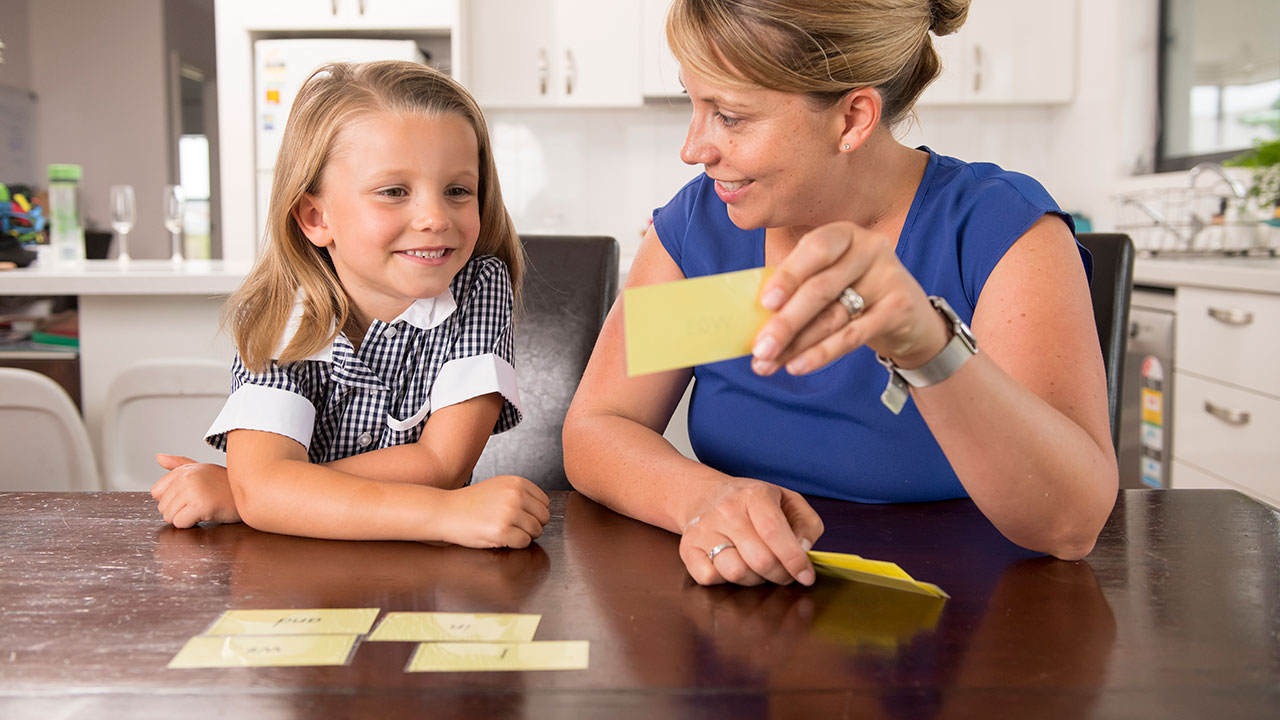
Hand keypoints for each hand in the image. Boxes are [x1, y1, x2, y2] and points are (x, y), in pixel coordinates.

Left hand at [150, 453, 240, 527]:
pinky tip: (206, 514)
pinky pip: (180, 524)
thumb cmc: (227, 484)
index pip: (156, 492)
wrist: (252, 493)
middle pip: (162, 507)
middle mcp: (186, 477)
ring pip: (169, 517)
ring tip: (204, 508)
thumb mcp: (203, 469)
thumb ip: (179, 465)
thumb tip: (159, 457)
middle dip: (179, 510)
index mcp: (184, 469)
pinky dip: (191, 524)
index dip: (172, 499)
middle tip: (200, 503)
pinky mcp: (200, 506)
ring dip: (185, 518)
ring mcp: (193, 491)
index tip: (190, 496)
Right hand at [438, 475, 550, 548]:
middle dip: (532, 525)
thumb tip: (542, 508)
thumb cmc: (470, 503)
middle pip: (543, 517)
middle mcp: (516, 495)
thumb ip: (520, 493)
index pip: (544, 502)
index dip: (534, 513)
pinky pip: (524, 542)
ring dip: (523, 535)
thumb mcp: (498, 486)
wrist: (445, 511)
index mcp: (517, 482)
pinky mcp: (502, 531)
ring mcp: (510, 513)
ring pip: (536, 531)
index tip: (521, 517)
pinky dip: (515, 544)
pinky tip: (500, 538)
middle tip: (513, 527)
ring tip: (505, 531)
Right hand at [678, 478, 823, 586]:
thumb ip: (806, 523)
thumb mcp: (786, 500)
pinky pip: (709, 578)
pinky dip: (724, 580)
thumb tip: (804, 548)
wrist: (703, 495)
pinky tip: (732, 565)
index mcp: (753, 495)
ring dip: (754, 579)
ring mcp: (703, 530)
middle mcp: (726, 511)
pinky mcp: (688, 548)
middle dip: (779, 574)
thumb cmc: (749, 502)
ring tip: (757, 568)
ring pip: (735, 572)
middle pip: (759, 560)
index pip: (774, 532)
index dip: (794, 559)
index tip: (806, 576)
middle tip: (784, 573)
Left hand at [750, 221, 949, 375]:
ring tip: (767, 363)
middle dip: (785, 322)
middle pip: (820, 288)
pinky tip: (797, 366)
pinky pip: (853, 336)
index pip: (814, 248)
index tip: (764, 303)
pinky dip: (821, 354)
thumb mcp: (829, 279)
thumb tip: (752, 318)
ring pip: (832, 317)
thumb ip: (797, 288)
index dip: (788, 275)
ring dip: (796, 344)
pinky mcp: (900, 308)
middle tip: (759, 349)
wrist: (910, 317)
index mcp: (844, 234)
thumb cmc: (854, 293)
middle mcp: (869, 248)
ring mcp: (888, 277)